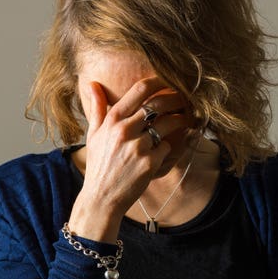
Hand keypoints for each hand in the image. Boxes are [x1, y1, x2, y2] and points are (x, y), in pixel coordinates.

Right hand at [68, 77, 188, 241]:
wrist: (102, 198)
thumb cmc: (99, 165)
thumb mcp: (94, 134)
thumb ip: (97, 108)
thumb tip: (92, 83)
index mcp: (112, 120)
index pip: (140, 90)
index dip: (158, 81)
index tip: (168, 80)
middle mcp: (125, 130)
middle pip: (158, 104)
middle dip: (176, 99)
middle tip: (185, 99)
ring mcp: (138, 147)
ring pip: (168, 124)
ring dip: (179, 121)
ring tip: (185, 120)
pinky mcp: (150, 163)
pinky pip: (168, 146)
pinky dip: (170, 147)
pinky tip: (170, 148)